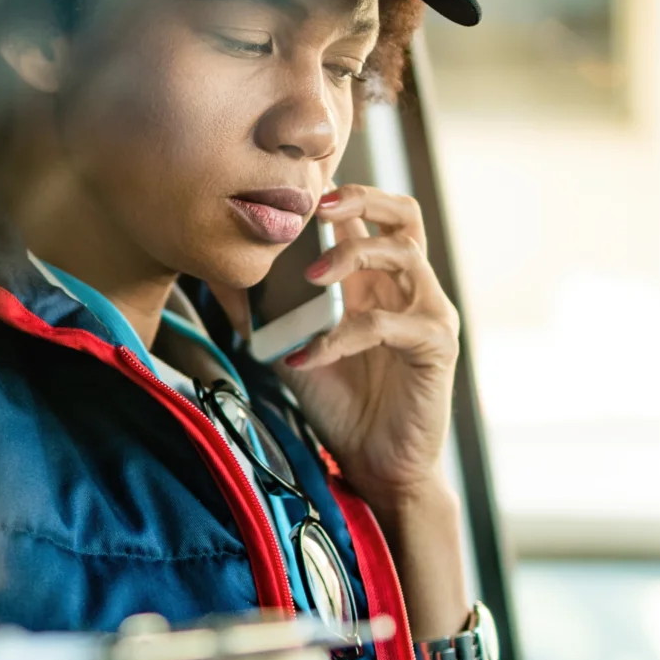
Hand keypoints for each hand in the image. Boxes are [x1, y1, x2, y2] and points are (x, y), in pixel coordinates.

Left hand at [275, 184, 459, 509]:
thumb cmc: (340, 403)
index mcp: (379, 281)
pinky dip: (341, 335)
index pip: (374, 216)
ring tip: (310, 277)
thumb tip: (224, 281)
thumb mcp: (293, 349)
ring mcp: (428, 313)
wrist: (376, 464)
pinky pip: (387, 324)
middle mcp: (409, 288)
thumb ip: (270, 315)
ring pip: (404, 254)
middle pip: (405, 215)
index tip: (296, 195)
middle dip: (361, 199)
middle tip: (318, 207)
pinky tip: (307, 356)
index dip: (341, 195)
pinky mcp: (435, 345)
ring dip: (351, 256)